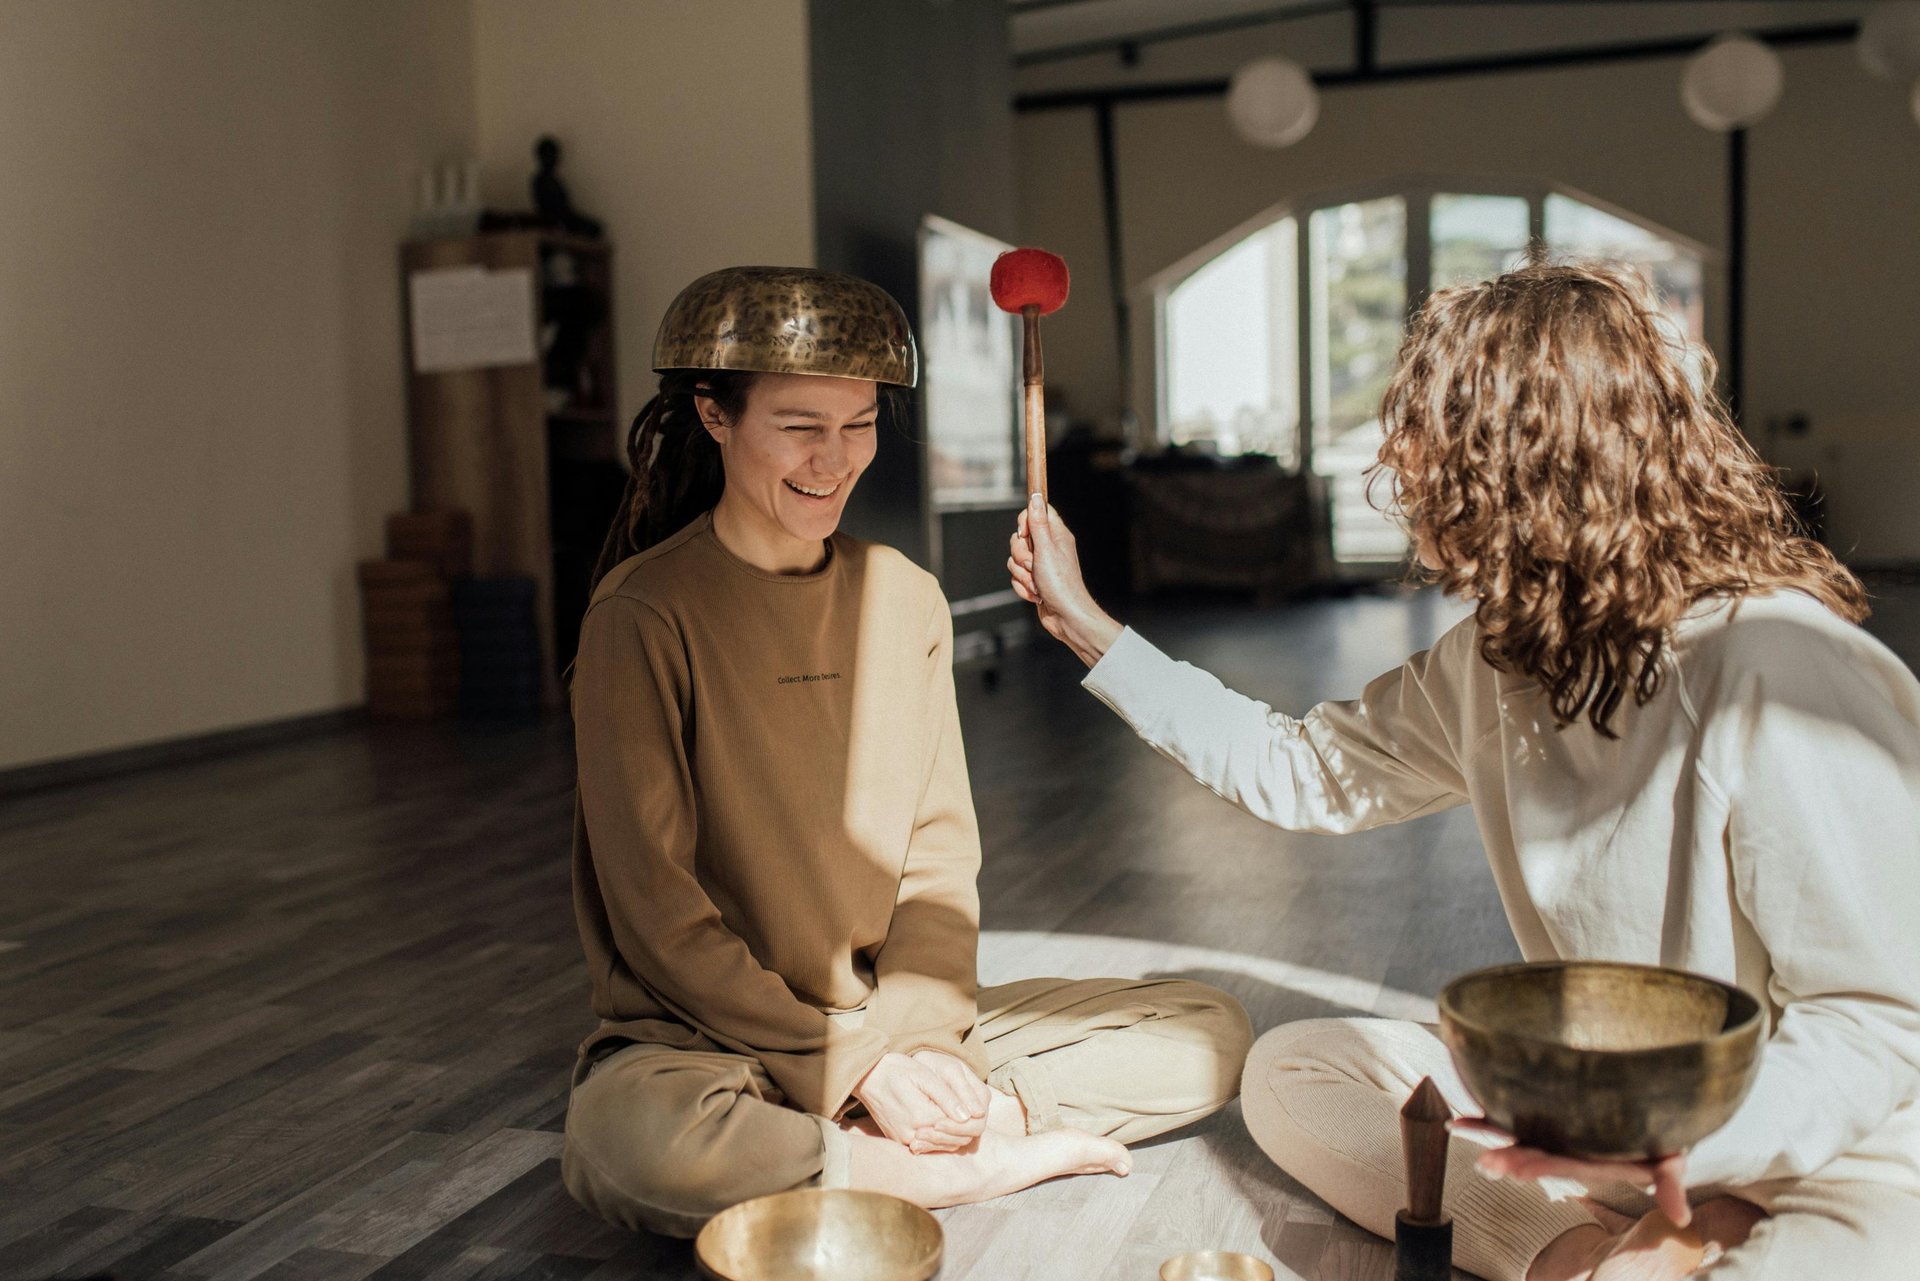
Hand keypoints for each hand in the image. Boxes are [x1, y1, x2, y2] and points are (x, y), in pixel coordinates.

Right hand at [852, 1051, 989, 1153]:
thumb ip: (948, 1098)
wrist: (868, 1076)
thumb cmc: (898, 1070)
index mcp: (922, 1118)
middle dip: (964, 1129)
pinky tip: (942, 1123)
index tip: (975, 1107)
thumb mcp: (925, 1077)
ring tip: (958, 1116)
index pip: (958, 1128)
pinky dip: (938, 1137)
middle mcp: (912, 1135)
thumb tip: (969, 1116)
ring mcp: (904, 1141)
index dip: (970, 1119)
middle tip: (971, 1112)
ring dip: (952, 1134)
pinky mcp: (898, 1141)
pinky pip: (926, 1146)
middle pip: (951, 1141)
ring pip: (941, 1146)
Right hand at [1008, 494, 1122, 666]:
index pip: (1036, 512)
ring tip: (1037, 583)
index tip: (1025, 534)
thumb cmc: (1061, 584)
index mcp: (1056, 535)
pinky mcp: (1034, 580)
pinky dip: (1023, 587)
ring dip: (1022, 574)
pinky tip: (1036, 594)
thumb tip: (1035, 497)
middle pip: (1019, 538)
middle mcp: (1048, 548)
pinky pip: (1016, 577)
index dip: (1025, 521)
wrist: (1066, 616)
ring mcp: (1041, 565)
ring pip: (1014, 559)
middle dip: (1021, 555)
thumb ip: (1038, 523)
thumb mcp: (1046, 549)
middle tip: (1034, 565)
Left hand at [1452, 1117, 1692, 1225]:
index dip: (1536, 1166)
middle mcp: (1568, 1147)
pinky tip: (1461, 1115)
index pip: (1560, 1165)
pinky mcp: (1549, 1111)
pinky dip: (1490, 1113)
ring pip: (1518, 1133)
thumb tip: (1680, 1213)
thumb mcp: (1671, 1161)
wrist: (1654, 1114)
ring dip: (1489, 1132)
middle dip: (1507, 1156)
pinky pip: (1516, 1111)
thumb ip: (1671, 1183)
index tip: (1511, 1169)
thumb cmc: (1662, 1140)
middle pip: (1533, 1152)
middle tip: (1482, 1160)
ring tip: (1456, 1127)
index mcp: (1591, 1160)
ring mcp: (1556, 1131)